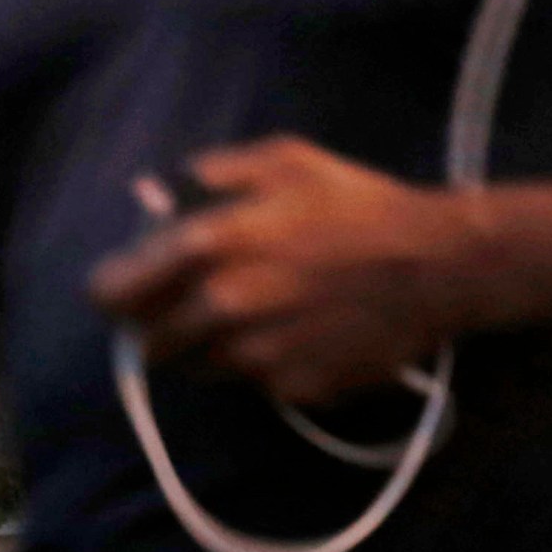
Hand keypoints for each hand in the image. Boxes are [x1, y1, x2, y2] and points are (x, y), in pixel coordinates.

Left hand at [87, 137, 476, 404]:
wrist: (439, 266)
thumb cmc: (360, 204)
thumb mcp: (286, 160)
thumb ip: (211, 175)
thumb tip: (157, 194)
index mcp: (212, 245)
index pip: (115, 291)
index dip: (112, 292)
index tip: (123, 291)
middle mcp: (223, 309)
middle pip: (151, 342)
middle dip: (163, 325)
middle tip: (194, 306)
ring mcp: (258, 358)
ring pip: (200, 368)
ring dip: (211, 349)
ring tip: (256, 317)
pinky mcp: (294, 390)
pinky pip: (256, 385)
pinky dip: (264, 367)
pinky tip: (299, 336)